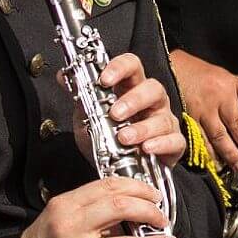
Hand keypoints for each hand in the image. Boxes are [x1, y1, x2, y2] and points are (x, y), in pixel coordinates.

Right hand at [20, 176, 177, 237]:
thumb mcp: (60, 217)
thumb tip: (130, 207)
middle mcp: (71, 226)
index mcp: (67, 205)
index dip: (138, 188)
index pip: (109, 186)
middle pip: (120, 207)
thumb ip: (90, 210)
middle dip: (149, 210)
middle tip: (161, 217)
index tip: (153, 195)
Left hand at [71, 52, 185, 166]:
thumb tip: (62, 76)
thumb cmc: (108, 139)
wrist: (117, 170)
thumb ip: (81, 98)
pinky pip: (175, 141)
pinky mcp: (173, 144)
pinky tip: (147, 148)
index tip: (104, 79)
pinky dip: (161, 144)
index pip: (132, 66)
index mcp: (131, 89)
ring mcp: (164, 122)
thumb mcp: (88, 118)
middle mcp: (152, 103)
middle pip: (153, 88)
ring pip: (163, 117)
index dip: (120, 68)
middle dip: (134, 100)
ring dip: (143, 128)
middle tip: (115, 114)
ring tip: (124, 138)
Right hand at [169, 49, 237, 172]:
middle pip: (237, 122)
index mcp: (228, 81)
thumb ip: (232, 91)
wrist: (166, 66)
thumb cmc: (191, 71)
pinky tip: (214, 162)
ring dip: (231, 153)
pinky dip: (208, 153)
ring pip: (220, 135)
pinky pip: (200, 139)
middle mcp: (217, 94)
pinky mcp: (186, 119)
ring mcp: (201, 108)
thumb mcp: (218, 74)